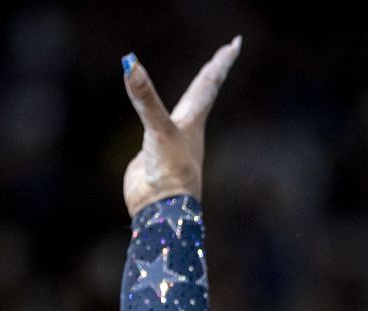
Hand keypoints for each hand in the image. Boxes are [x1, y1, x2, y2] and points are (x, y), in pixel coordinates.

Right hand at [120, 37, 241, 216]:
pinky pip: (156, 128)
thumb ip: (146, 99)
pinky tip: (157, 118)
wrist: (161, 211)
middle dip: (214, 71)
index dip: (220, 62)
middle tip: (227, 52)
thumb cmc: (171, 173)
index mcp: (193, 120)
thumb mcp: (159, 130)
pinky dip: (157, 115)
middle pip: (203, 92)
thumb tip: (132, 65)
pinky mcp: (152, 155)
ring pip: (185, 110)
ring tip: (202, 83)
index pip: (208, 83)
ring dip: (194, 94)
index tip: (235, 43)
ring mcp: (169, 142)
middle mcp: (186, 128)